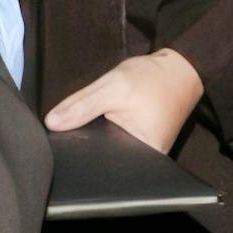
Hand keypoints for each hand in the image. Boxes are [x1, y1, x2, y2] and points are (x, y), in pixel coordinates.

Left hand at [43, 50, 204, 153]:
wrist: (181, 69)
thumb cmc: (152, 78)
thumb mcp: (113, 87)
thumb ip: (81, 105)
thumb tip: (51, 123)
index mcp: (143, 155)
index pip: (101, 163)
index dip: (77, 154)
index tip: (56, 147)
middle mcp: (147, 161)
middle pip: (104, 159)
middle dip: (84, 147)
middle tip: (66, 133)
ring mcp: (145, 154)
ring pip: (109, 151)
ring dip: (94, 139)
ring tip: (81, 128)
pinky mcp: (142, 145)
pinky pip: (117, 143)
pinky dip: (105, 134)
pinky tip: (96, 124)